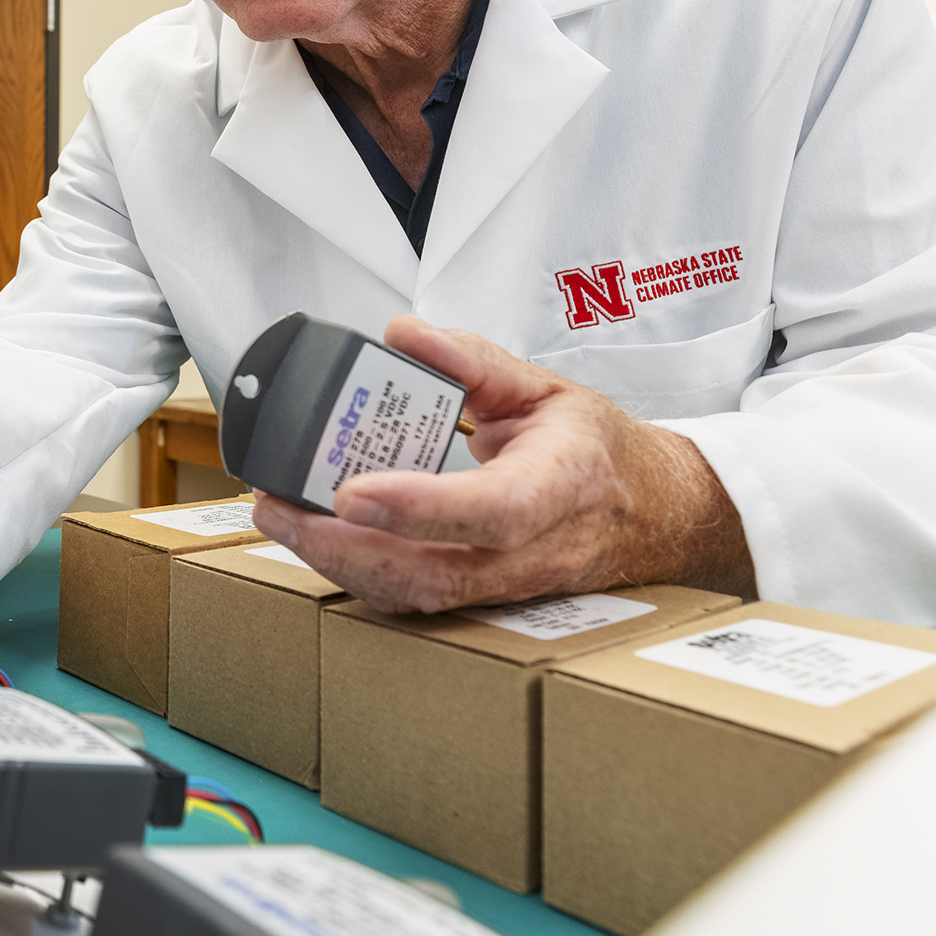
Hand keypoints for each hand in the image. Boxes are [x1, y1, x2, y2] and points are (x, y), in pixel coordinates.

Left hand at [250, 315, 751, 611]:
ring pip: (423, 597)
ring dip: (343, 567)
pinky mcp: (487, 601)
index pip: (493, 508)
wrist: (656, 515)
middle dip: (348, 548)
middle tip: (278, 505)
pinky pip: (420, 601)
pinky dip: (361, 578)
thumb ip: (472, 360)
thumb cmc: (599, 450)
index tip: (350, 491)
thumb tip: (404, 334)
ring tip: (281, 520)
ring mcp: (513, 586)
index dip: (420, 507)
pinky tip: (318, 543)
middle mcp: (538, 547)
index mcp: (564, 481)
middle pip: (439, 571)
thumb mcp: (546, 387)